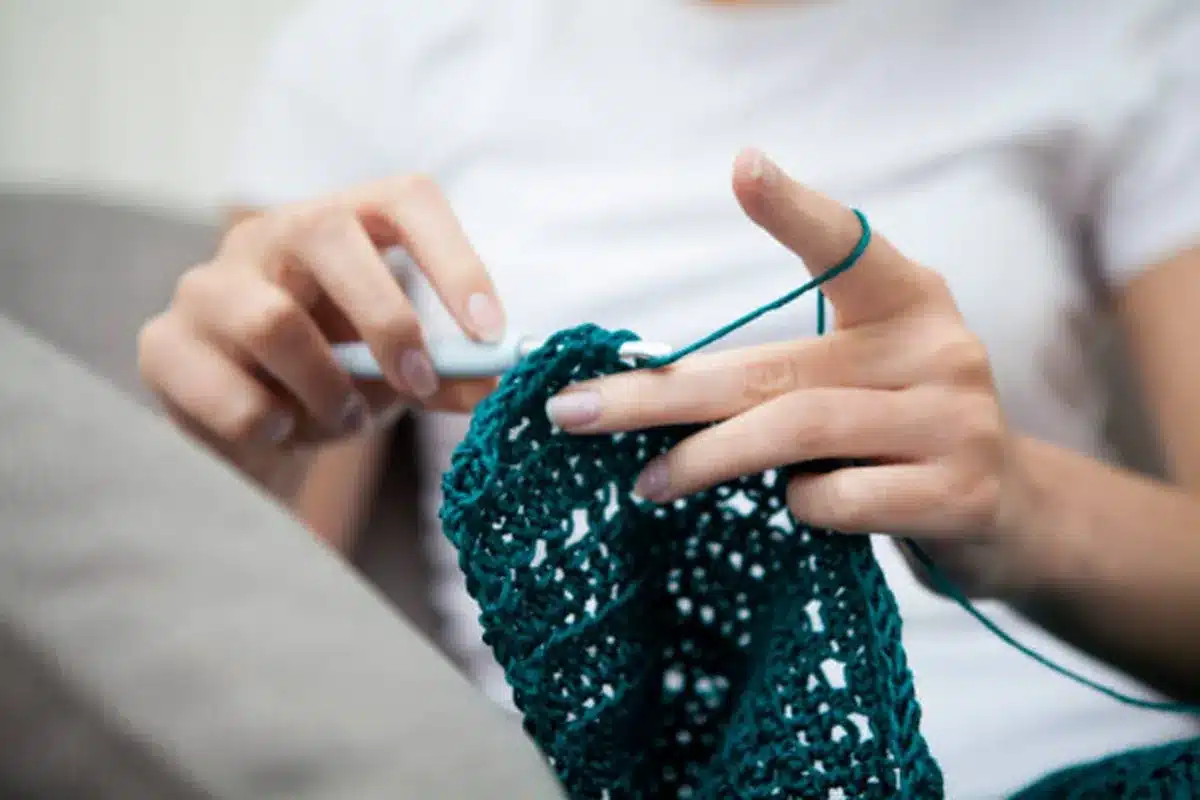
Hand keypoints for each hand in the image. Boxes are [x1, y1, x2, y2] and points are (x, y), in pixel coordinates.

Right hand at [138, 175, 501, 490]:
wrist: (253, 430)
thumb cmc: (338, 380)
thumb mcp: (402, 374)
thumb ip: (448, 375)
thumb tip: (496, 384)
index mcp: (342, 223)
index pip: (404, 198)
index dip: (453, 259)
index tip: (488, 332)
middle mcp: (269, 235)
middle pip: (328, 234)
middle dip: (388, 321)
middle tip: (418, 384)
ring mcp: (207, 285)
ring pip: (274, 321)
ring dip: (329, 391)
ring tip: (343, 420)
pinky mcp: (163, 345)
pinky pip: (232, 396)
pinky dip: (275, 428)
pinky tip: (281, 430)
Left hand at [545, 150, 1028, 596]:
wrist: (1004, 511)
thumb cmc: (893, 433)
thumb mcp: (853, 379)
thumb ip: (780, 372)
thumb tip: (648, 391)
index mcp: (907, 302)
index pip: (847, 246)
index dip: (794, 211)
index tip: (743, 167)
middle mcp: (939, 348)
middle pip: (773, 368)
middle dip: (659, 394)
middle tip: (574, 411)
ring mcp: (954, 421)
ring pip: (796, 431)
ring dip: (704, 461)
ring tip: (645, 484)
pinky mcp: (959, 494)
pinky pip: (837, 500)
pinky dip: (797, 508)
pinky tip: (792, 511)